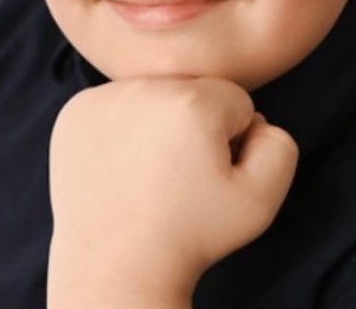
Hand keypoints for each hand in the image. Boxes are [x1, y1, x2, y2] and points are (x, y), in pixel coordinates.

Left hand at [46, 76, 298, 308]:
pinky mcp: (76, 110)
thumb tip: (257, 120)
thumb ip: (280, 145)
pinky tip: (122, 166)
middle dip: (196, 127)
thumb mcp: (262, 200)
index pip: (234, 100)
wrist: (117, 269)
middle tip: (179, 177)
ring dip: (159, 123)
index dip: (232, 141)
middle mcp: (146, 87)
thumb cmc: (191, 235)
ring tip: (149, 174)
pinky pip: (116, 104)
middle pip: (194, 91)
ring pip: (155, 95)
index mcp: (194, 100)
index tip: (208, 174)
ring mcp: (104, 97)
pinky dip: (121, 127)